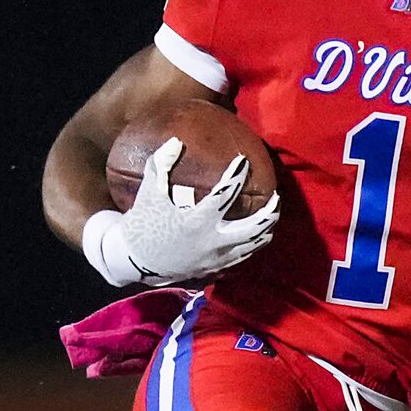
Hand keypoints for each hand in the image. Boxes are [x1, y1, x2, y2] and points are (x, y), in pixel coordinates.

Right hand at [107, 137, 280, 283]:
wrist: (134, 262)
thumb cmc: (142, 224)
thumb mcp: (148, 194)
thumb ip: (160, 165)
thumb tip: (175, 141)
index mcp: (196, 222)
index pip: (225, 195)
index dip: (236, 175)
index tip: (243, 160)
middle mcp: (211, 242)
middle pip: (254, 228)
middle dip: (270, 211)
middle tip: (276, 196)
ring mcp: (215, 258)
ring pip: (253, 245)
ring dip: (266, 229)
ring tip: (271, 214)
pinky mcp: (214, 269)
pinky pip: (242, 256)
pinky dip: (252, 243)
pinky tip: (255, 234)